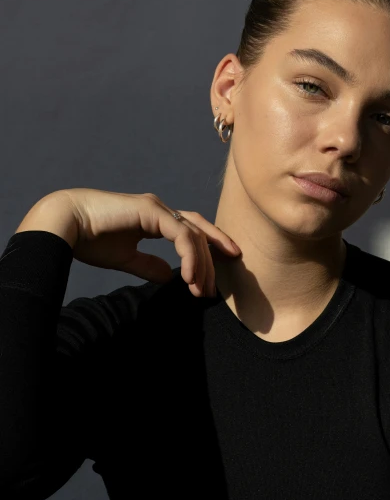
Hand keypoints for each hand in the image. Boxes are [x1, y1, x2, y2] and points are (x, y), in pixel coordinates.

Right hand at [32, 188, 240, 295]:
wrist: (65, 224)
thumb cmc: (89, 239)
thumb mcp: (125, 258)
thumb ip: (148, 265)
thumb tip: (168, 276)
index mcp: (155, 218)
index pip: (192, 232)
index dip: (209, 250)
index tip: (215, 277)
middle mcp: (160, 210)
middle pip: (199, 233)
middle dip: (210, 263)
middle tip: (212, 291)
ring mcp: (157, 208)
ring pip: (194, 235)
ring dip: (201, 265)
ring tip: (199, 290)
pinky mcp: (151, 211)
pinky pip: (181, 235)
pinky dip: (189, 257)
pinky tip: (189, 278)